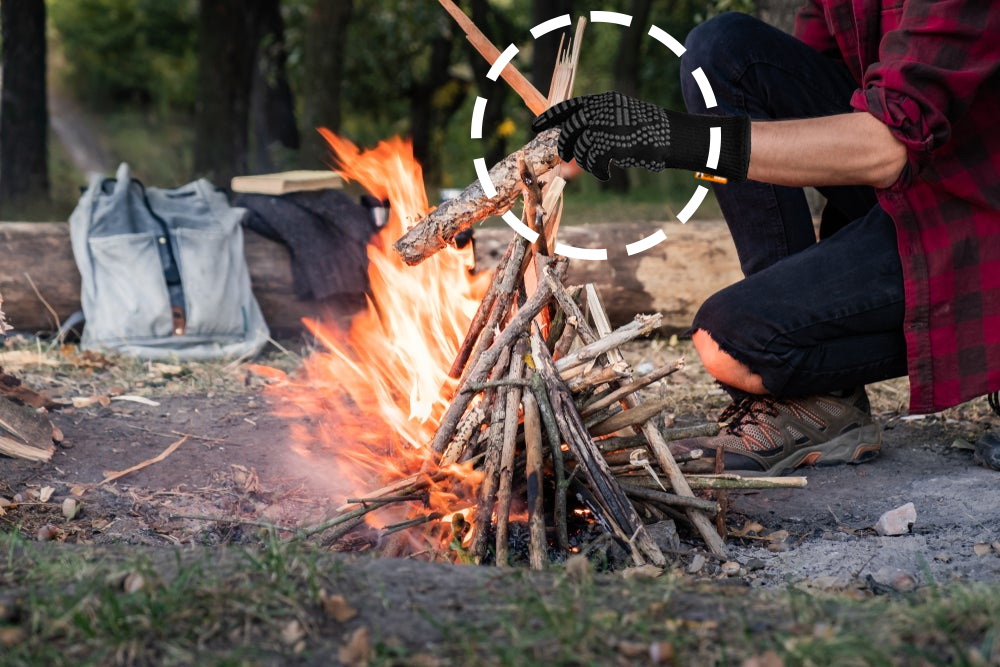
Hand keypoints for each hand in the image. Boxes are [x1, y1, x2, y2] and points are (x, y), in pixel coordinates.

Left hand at [532, 91, 750, 181]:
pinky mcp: (615, 140)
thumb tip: (569, 162)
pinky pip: (594, 159)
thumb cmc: (651, 138)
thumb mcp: (621, 133)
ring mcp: (609, 124)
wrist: (678, 138)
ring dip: (585, 163)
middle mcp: (604, 109)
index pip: (570, 106)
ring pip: (581, 146)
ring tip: (600, 169)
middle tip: (565, 162)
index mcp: (606, 102)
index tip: (534, 126)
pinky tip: (608, 173)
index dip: (550, 116)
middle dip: (564, 147)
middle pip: (570, 129)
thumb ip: (596, 141)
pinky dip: (598, 170)